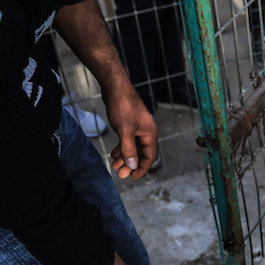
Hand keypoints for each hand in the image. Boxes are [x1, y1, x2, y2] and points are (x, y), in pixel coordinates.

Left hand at [53, 0, 158, 178]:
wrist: (115, 86)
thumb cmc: (122, 106)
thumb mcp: (124, 131)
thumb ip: (128, 150)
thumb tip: (132, 166)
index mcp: (150, 134)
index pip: (149, 157)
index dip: (141, 169)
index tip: (132, 178)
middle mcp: (147, 132)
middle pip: (141, 154)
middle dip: (131, 164)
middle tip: (120, 174)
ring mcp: (139, 127)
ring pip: (134, 147)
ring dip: (125, 157)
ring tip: (114, 165)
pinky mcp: (130, 123)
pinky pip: (129, 140)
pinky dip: (122, 148)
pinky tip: (114, 153)